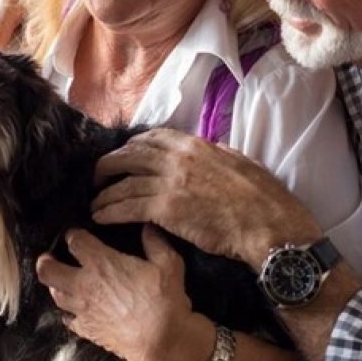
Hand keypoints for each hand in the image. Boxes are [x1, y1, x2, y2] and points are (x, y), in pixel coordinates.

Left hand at [36, 224, 212, 360]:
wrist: (160, 341)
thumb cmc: (164, 299)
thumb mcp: (168, 263)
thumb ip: (155, 241)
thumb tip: (149, 226)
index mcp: (102, 263)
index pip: (75, 242)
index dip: (72, 233)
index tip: (75, 232)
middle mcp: (85, 285)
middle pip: (48, 271)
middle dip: (45, 261)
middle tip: (50, 256)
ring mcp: (83, 310)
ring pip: (55, 295)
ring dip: (56, 285)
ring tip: (63, 280)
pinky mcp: (86, 330)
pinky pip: (67, 319)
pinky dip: (68, 312)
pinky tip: (76, 309)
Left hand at [92, 129, 322, 269]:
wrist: (265, 223)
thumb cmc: (260, 196)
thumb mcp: (239, 161)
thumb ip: (216, 154)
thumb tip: (207, 151)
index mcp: (195, 145)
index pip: (152, 137)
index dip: (132, 146)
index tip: (124, 156)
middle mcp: (178, 159)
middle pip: (129, 155)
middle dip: (109, 165)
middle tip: (98, 177)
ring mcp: (170, 183)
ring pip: (124, 183)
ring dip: (105, 193)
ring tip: (95, 204)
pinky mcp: (166, 210)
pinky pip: (127, 207)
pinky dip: (110, 211)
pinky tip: (101, 217)